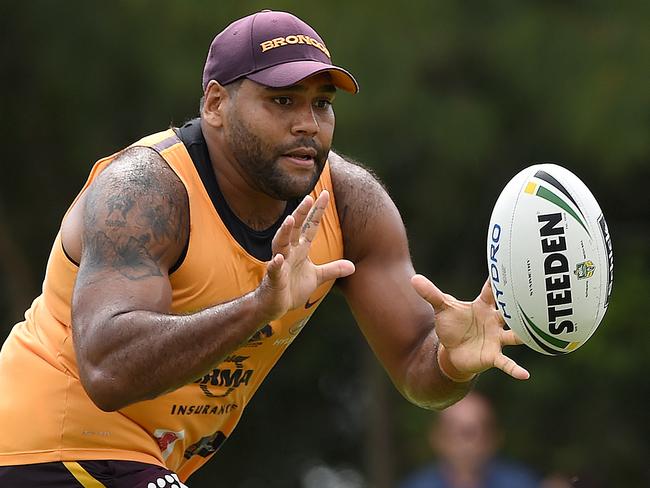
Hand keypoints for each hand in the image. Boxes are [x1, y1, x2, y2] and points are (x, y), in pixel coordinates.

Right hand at [258, 190, 354, 319]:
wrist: (273, 305)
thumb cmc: (291, 287)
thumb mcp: (317, 277)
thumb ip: (333, 269)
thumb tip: (353, 266)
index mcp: (300, 249)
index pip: (309, 226)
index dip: (317, 211)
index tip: (325, 193)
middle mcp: (289, 252)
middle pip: (295, 229)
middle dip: (301, 214)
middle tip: (309, 198)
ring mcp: (280, 264)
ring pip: (280, 244)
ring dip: (285, 232)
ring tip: (290, 219)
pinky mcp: (273, 279)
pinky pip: (273, 270)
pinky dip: (275, 264)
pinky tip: (277, 259)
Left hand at [411, 274, 529, 380]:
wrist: (452, 351)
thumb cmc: (452, 326)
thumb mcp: (441, 308)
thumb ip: (430, 293)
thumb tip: (413, 278)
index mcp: (484, 306)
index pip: (494, 290)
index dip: (502, 280)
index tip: (516, 266)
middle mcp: (495, 321)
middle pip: (511, 311)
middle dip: (522, 305)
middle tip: (537, 296)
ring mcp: (496, 338)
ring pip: (515, 335)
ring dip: (524, 335)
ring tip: (539, 335)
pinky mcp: (493, 356)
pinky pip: (507, 363)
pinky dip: (515, 369)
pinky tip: (525, 375)